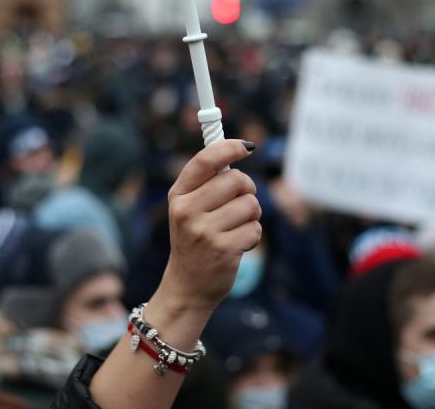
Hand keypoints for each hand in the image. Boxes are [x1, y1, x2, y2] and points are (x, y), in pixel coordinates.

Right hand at [158, 140, 260, 312]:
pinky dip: (253, 236)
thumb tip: (240, 147)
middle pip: (236, 180)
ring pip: (250, 204)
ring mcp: (204, 232)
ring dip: (251, 216)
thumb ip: (208, 181)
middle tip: (240, 203)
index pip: (204, 160)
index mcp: (178, 196)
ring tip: (236, 228)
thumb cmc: (195, 239)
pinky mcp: (223, 250)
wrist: (188, 286)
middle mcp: (187, 211)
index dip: (228, 148)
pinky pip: (256, 229)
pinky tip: (238, 245)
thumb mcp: (189, 208)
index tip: (247, 148)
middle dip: (247, 190)